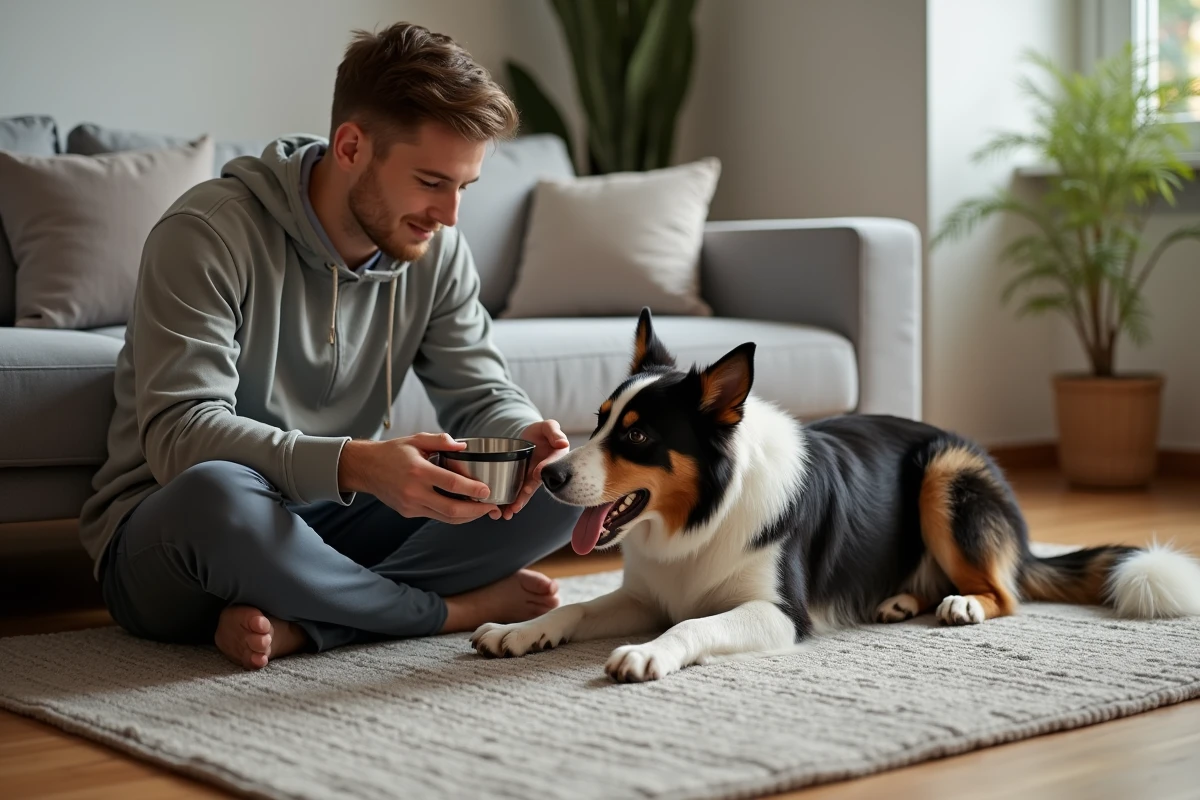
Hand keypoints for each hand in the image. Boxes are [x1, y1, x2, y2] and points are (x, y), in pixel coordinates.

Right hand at [337, 433, 499, 523]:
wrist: (365, 468)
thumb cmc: (393, 452)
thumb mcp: (416, 439)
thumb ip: (441, 441)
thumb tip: (463, 446)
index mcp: (418, 471)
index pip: (451, 484)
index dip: (472, 489)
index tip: (487, 490)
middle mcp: (414, 491)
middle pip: (452, 509)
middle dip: (476, 511)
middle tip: (492, 506)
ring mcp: (411, 505)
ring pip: (446, 518)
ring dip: (468, 516)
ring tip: (483, 510)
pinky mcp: (409, 513)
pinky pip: (436, 517)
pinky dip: (453, 515)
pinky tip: (465, 509)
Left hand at [500, 420, 570, 518]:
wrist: (529, 436)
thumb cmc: (541, 431)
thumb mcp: (548, 427)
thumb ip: (554, 432)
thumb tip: (563, 442)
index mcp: (557, 459)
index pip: (552, 466)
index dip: (544, 470)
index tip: (536, 474)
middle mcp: (546, 472)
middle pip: (537, 485)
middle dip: (526, 496)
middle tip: (516, 505)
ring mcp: (534, 478)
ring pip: (526, 492)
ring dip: (518, 502)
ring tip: (508, 512)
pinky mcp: (524, 480)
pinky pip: (518, 491)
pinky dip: (511, 500)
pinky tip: (502, 509)